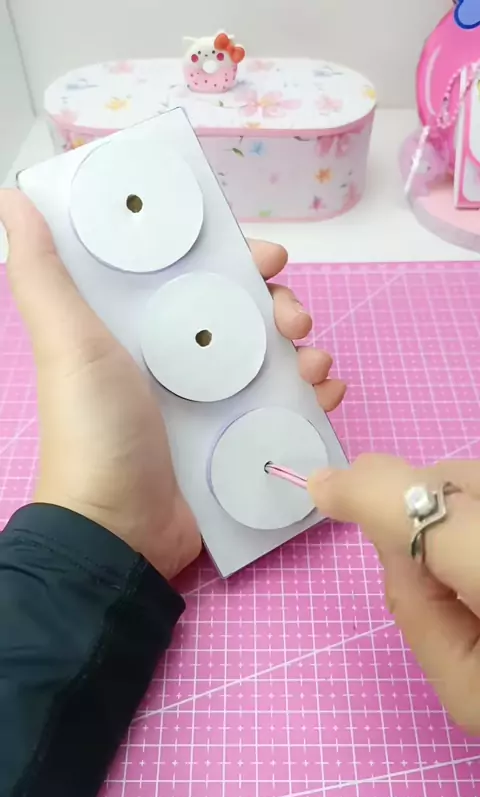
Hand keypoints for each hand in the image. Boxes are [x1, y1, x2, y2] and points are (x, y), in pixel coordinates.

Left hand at [0, 189, 344, 581]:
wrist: (118, 528)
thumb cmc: (94, 428)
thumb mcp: (67, 341)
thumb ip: (43, 272)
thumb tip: (14, 195)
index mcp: (145, 329)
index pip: (201, 278)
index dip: (237, 261)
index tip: (267, 259)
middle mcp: (181, 362)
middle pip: (247, 317)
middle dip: (282, 307)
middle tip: (294, 321)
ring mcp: (213, 405)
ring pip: (274, 361)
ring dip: (305, 351)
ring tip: (314, 365)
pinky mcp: (237, 443)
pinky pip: (288, 411)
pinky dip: (315, 398)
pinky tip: (328, 394)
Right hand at [309, 455, 479, 733]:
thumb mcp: (469, 690)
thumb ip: (412, 607)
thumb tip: (379, 533)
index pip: (426, 509)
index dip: (368, 492)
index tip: (323, 489)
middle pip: (447, 481)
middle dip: (421, 516)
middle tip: (442, 578)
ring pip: (470, 477)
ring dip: (454, 513)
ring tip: (478, 580)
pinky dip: (476, 516)